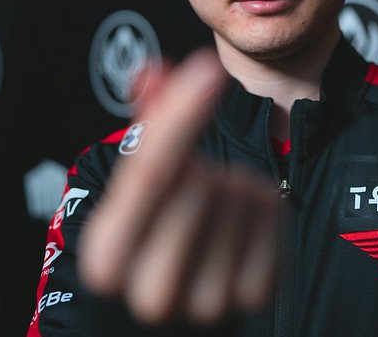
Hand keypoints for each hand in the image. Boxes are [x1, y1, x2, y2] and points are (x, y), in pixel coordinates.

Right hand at [78, 49, 278, 325]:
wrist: (179, 309)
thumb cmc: (153, 235)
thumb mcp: (136, 189)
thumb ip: (145, 127)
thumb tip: (151, 71)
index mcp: (107, 259)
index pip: (148, 171)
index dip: (179, 114)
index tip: (207, 68)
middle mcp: (152, 292)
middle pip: (198, 181)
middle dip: (198, 165)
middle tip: (191, 182)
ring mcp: (207, 302)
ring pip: (239, 193)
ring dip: (231, 183)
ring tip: (212, 209)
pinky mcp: (254, 295)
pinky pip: (271, 212)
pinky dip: (261, 203)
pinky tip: (239, 221)